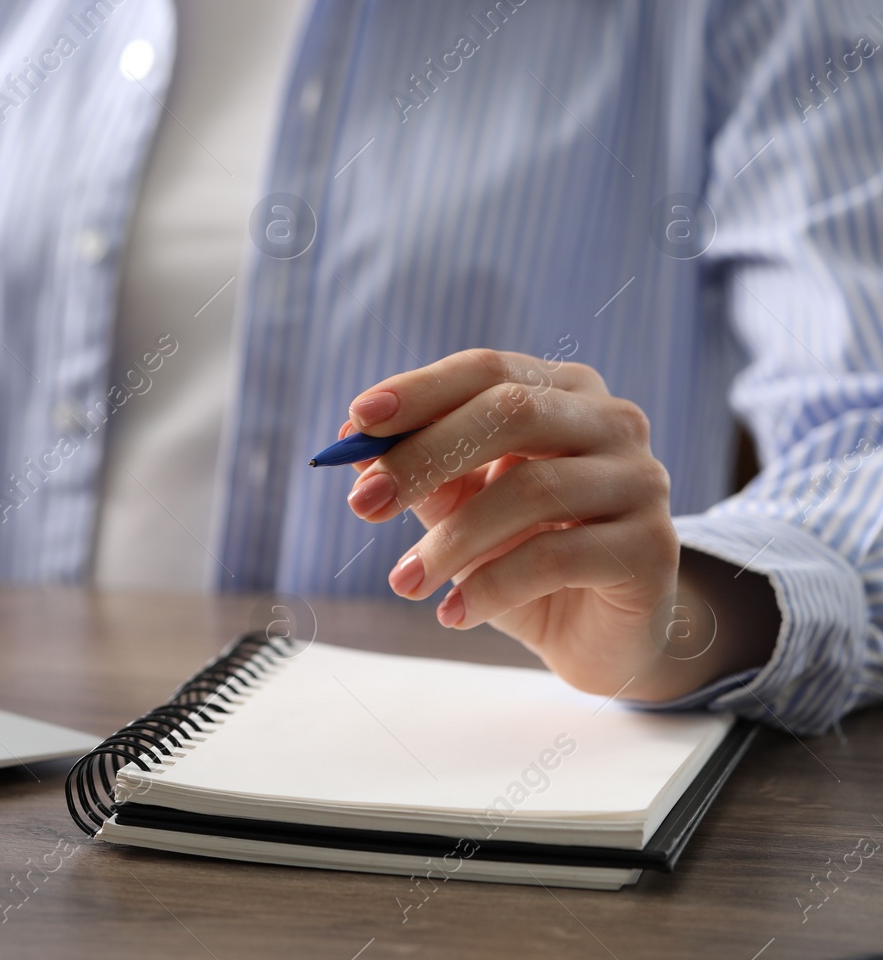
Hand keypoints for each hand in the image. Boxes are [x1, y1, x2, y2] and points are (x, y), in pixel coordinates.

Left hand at [342, 348, 771, 700]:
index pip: (487, 371)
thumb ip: (420, 471)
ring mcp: (641, 480)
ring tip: (404, 582)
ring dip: (451, 540)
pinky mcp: (652, 547)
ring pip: (532, 490)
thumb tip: (351, 442)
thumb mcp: (462, 507)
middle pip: (511, 413)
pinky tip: (452, 613)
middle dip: (425, 457)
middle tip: (364, 505)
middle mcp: (612, 422)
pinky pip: (556, 558)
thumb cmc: (522, 554)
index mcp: (564, 392)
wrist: (598, 633)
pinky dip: (491, 586)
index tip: (356, 422)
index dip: (420, 390)